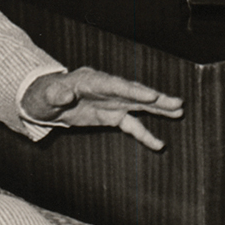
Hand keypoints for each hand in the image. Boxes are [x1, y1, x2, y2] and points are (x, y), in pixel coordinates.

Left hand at [22, 68, 183, 150]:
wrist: (45, 102)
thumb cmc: (45, 96)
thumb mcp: (47, 96)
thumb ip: (57, 94)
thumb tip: (64, 95)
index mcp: (92, 81)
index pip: (116, 85)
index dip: (133, 90)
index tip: (152, 94)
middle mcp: (107, 89)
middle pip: (133, 92)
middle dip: (154, 98)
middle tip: (176, 102)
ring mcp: (111, 102)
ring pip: (139, 105)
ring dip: (158, 109)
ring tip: (179, 111)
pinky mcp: (111, 115)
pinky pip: (131, 124)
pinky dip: (144, 134)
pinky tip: (158, 144)